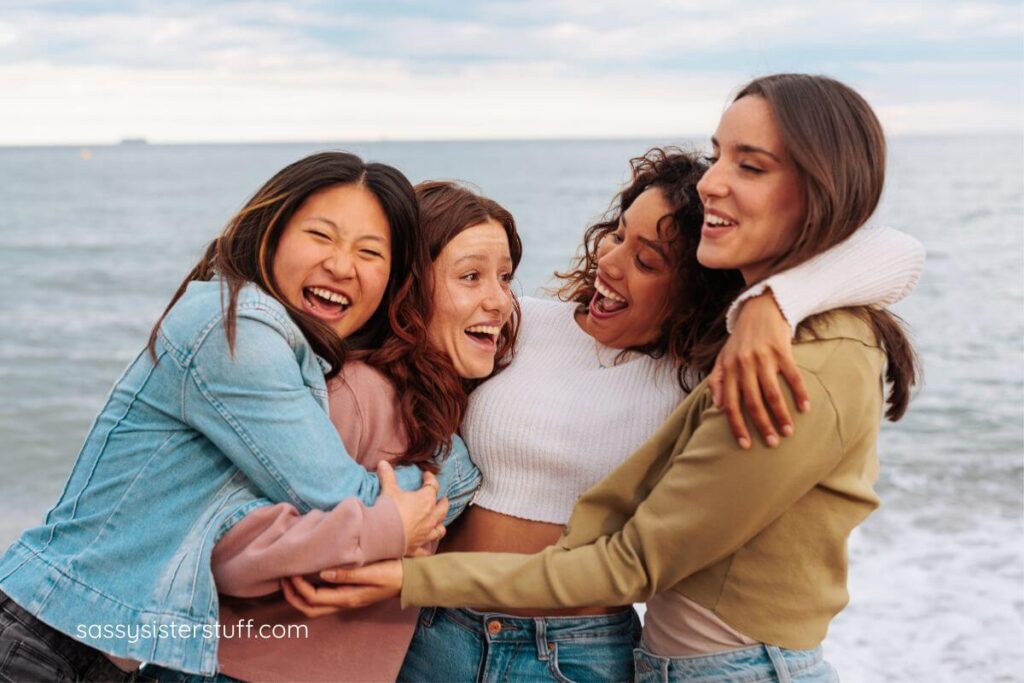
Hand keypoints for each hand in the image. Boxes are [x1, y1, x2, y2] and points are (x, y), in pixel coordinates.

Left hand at [280, 561, 403, 615]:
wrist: (408, 579)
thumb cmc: (392, 573)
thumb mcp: (372, 571)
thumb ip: (348, 574)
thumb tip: (323, 573)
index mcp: (347, 597)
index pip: (314, 597)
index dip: (299, 586)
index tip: (292, 570)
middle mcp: (344, 602)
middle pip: (309, 609)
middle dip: (292, 595)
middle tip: (283, 576)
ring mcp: (345, 600)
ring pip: (314, 606)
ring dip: (299, 594)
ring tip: (290, 577)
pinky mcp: (347, 594)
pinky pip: (322, 598)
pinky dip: (309, 590)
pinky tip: (307, 576)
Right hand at [377, 461, 447, 554]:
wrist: (381, 534)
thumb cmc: (388, 510)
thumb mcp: (388, 490)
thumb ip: (387, 476)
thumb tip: (383, 462)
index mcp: (425, 500)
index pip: (433, 486)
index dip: (430, 479)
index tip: (427, 475)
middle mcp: (430, 517)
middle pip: (443, 508)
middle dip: (443, 502)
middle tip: (442, 499)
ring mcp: (426, 533)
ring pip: (440, 529)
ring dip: (440, 524)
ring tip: (439, 521)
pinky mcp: (418, 546)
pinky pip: (427, 549)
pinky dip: (428, 547)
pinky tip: (427, 547)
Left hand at [708, 292, 809, 447]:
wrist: (760, 309)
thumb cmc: (741, 338)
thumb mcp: (723, 356)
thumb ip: (717, 380)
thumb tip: (716, 405)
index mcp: (728, 369)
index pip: (730, 404)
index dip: (737, 426)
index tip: (745, 445)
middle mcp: (743, 365)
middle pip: (752, 403)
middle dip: (762, 426)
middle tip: (772, 443)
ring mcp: (763, 357)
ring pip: (772, 393)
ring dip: (781, 415)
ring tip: (788, 431)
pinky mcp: (782, 350)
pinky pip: (792, 376)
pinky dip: (799, 393)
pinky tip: (805, 408)